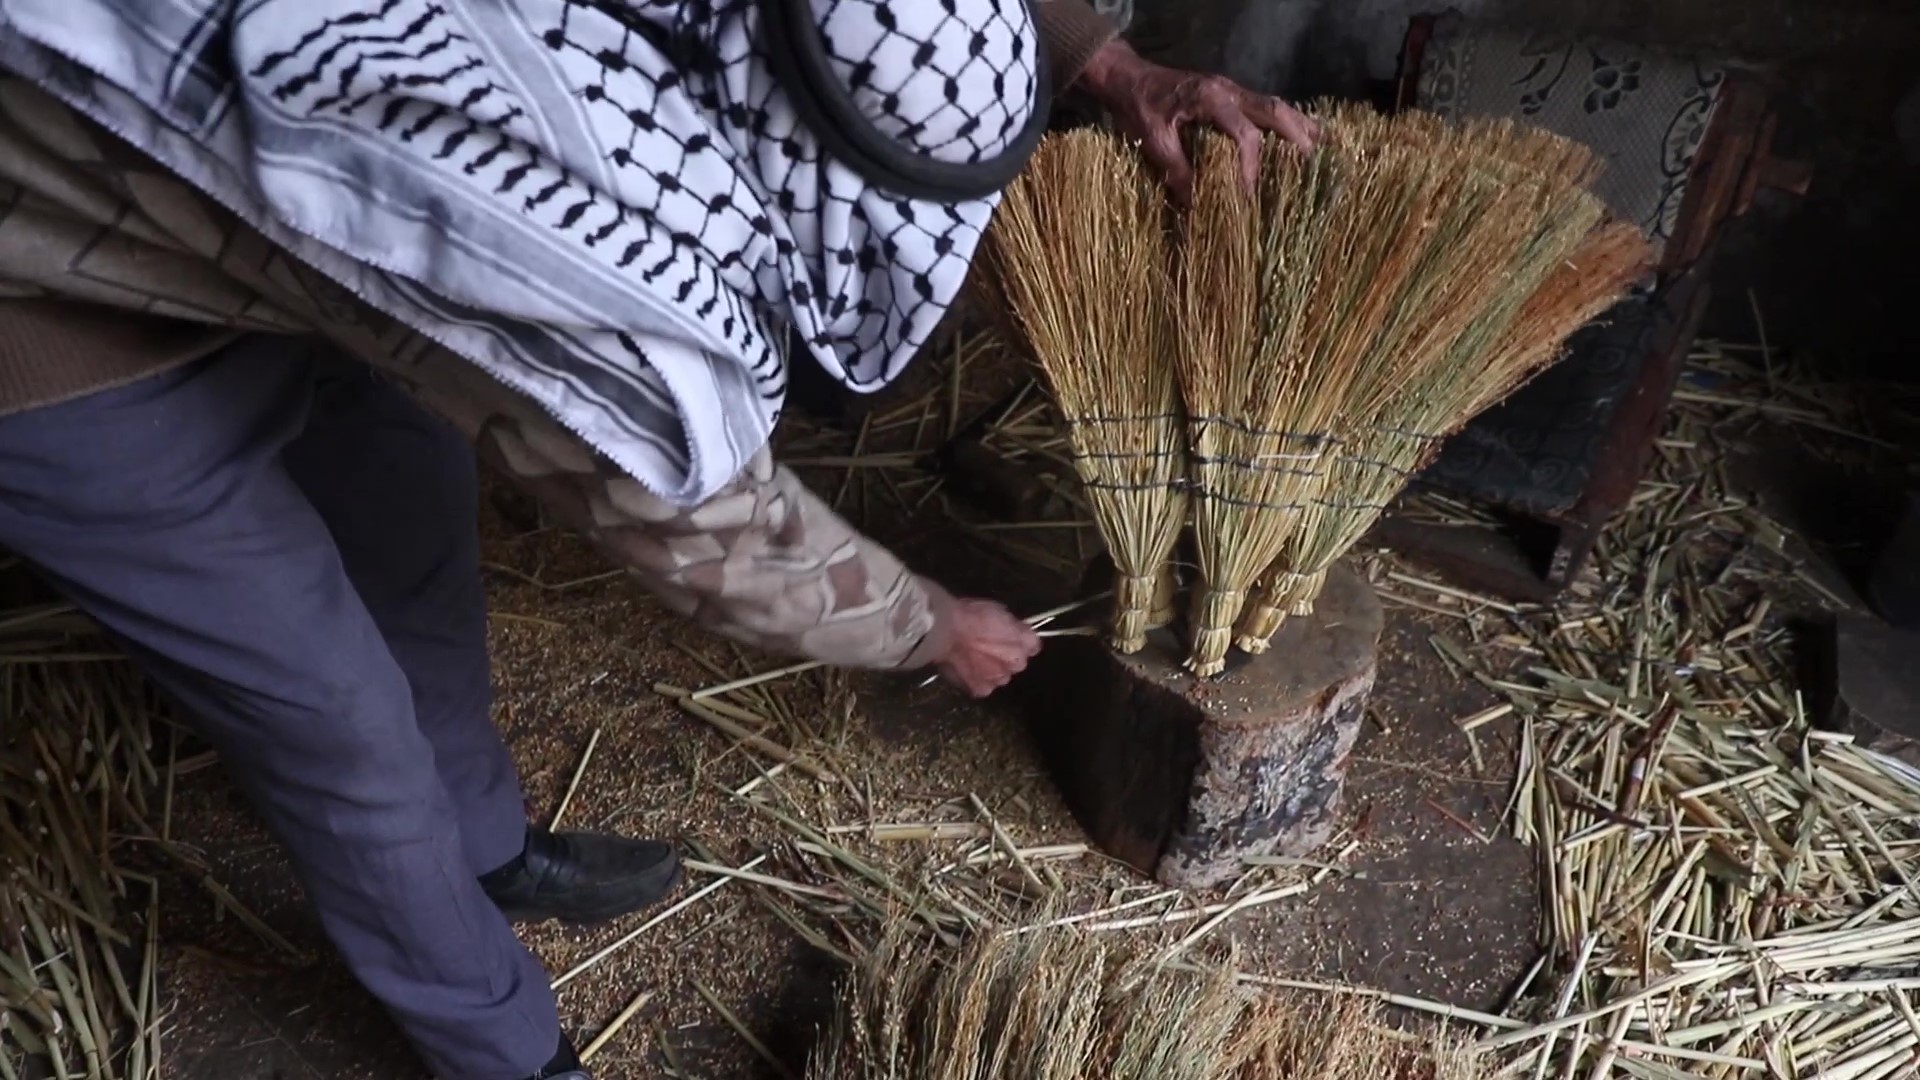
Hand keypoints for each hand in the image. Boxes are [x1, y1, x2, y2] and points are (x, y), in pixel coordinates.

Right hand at [935, 598, 1041, 697]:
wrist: (946, 630)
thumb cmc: (972, 614)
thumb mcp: (1000, 611)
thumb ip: (1013, 627)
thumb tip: (1015, 631)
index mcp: (1027, 641)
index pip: (1032, 646)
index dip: (1019, 641)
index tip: (1007, 637)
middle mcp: (1018, 663)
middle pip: (1016, 663)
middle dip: (1005, 658)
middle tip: (985, 648)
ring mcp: (1000, 679)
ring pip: (999, 677)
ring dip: (990, 671)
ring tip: (972, 660)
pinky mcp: (981, 690)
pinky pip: (982, 686)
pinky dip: (975, 681)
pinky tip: (964, 670)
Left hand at [1075, 39, 1319, 203]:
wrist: (1125, 78)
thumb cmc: (1135, 107)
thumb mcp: (1152, 141)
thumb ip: (1177, 170)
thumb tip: (1197, 206)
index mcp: (1211, 99)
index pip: (1245, 136)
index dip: (1251, 169)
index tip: (1249, 197)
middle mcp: (1228, 90)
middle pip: (1274, 111)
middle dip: (1297, 138)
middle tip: (1314, 166)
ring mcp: (1230, 89)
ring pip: (1274, 105)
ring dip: (1297, 126)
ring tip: (1321, 147)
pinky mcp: (1227, 94)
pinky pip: (1262, 106)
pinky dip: (1283, 121)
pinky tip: (1299, 133)